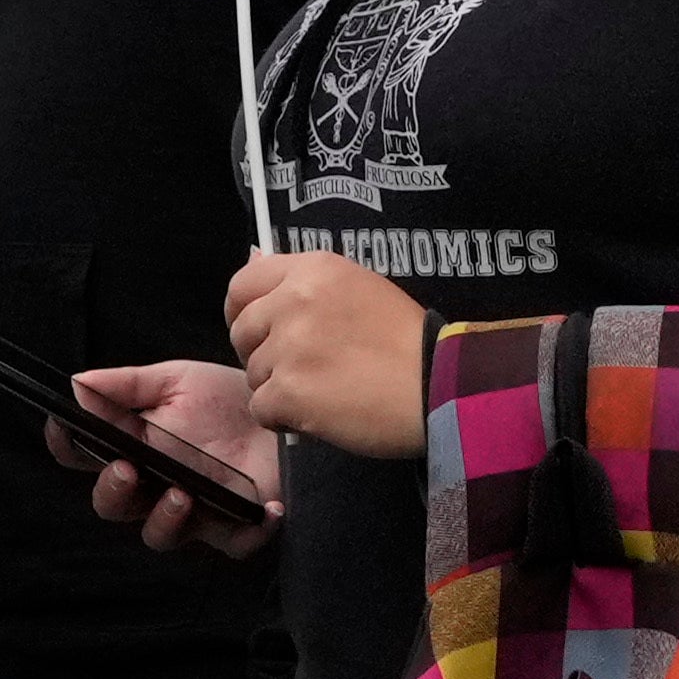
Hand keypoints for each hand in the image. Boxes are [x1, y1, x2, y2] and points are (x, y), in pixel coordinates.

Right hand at [72, 355, 287, 545]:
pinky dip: (249, 534)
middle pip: (114, 504)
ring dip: (164, 520)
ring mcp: (193, 511)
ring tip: (181, 494)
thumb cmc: (226, 401)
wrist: (283, 411)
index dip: (68, 446)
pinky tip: (265, 511)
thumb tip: (78, 384)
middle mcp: (155, 486)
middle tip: (125, 468)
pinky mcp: (235, 526)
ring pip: (161, 534)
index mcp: (135, 450)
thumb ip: (129, 386)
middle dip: (112, 491)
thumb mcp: (178, 381)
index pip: (86, 457)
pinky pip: (236, 543)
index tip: (64, 428)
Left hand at [220, 253, 431, 464]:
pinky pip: (261, 409)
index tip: (257, 330)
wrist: (437, 384)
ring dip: (277, 388)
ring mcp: (288, 347)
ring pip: (252, 374)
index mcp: (314, 270)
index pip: (243, 282)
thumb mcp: (360, 288)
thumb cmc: (407, 339)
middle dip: (260, 354)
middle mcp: (294, 301)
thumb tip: (253, 259)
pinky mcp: (288, 391)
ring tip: (320, 392)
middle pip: (242, 331)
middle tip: (297, 368)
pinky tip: (316, 415)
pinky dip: (283, 418)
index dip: (242, 309)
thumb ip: (306, 284)